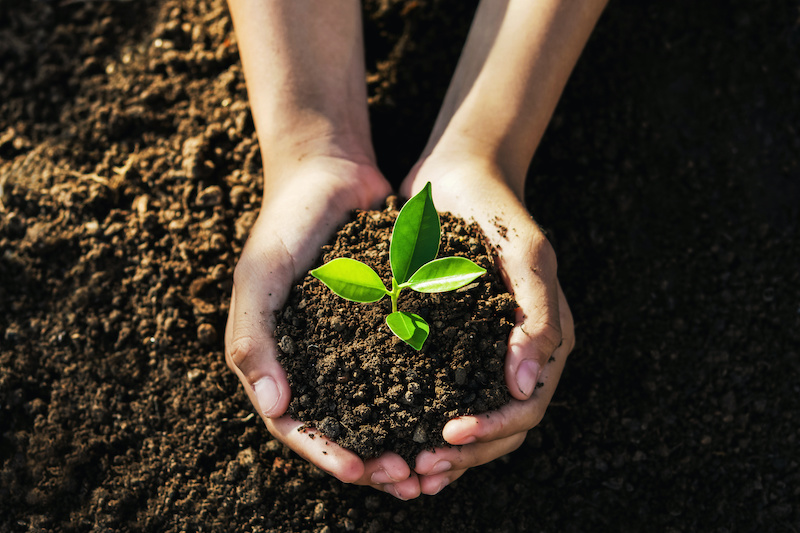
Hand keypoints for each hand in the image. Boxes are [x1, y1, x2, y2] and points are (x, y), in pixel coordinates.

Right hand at [225, 155, 425, 493]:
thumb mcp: (259, 276)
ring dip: (402, 438)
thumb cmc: (285, 223)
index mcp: (277, 360)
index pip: (296, 425)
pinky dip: (424, 395)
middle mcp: (315, 361)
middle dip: (373, 459)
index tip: (362, 470)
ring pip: (378, 408)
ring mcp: (352, 346)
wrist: (329, 172)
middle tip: (410, 477)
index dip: (326, 452)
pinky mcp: (387, 325)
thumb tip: (276, 409)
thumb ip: (253, 338)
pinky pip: (406, 368)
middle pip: (342, 428)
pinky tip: (452, 409)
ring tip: (434, 460)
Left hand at [399, 153, 574, 494]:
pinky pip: (442, 395)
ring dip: (443, 453)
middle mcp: (518, 354)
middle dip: (462, 455)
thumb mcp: (524, 255)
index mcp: (546, 340)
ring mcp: (484, 351)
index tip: (447, 437)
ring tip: (404, 472)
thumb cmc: (494, 212)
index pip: (526, 407)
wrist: (457, 178)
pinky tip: (394, 438)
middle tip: (416, 469)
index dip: (492, 432)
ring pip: (472, 420)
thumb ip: (536, 318)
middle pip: (500, 428)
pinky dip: (423, 423)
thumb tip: (526, 388)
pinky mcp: (451, 344)